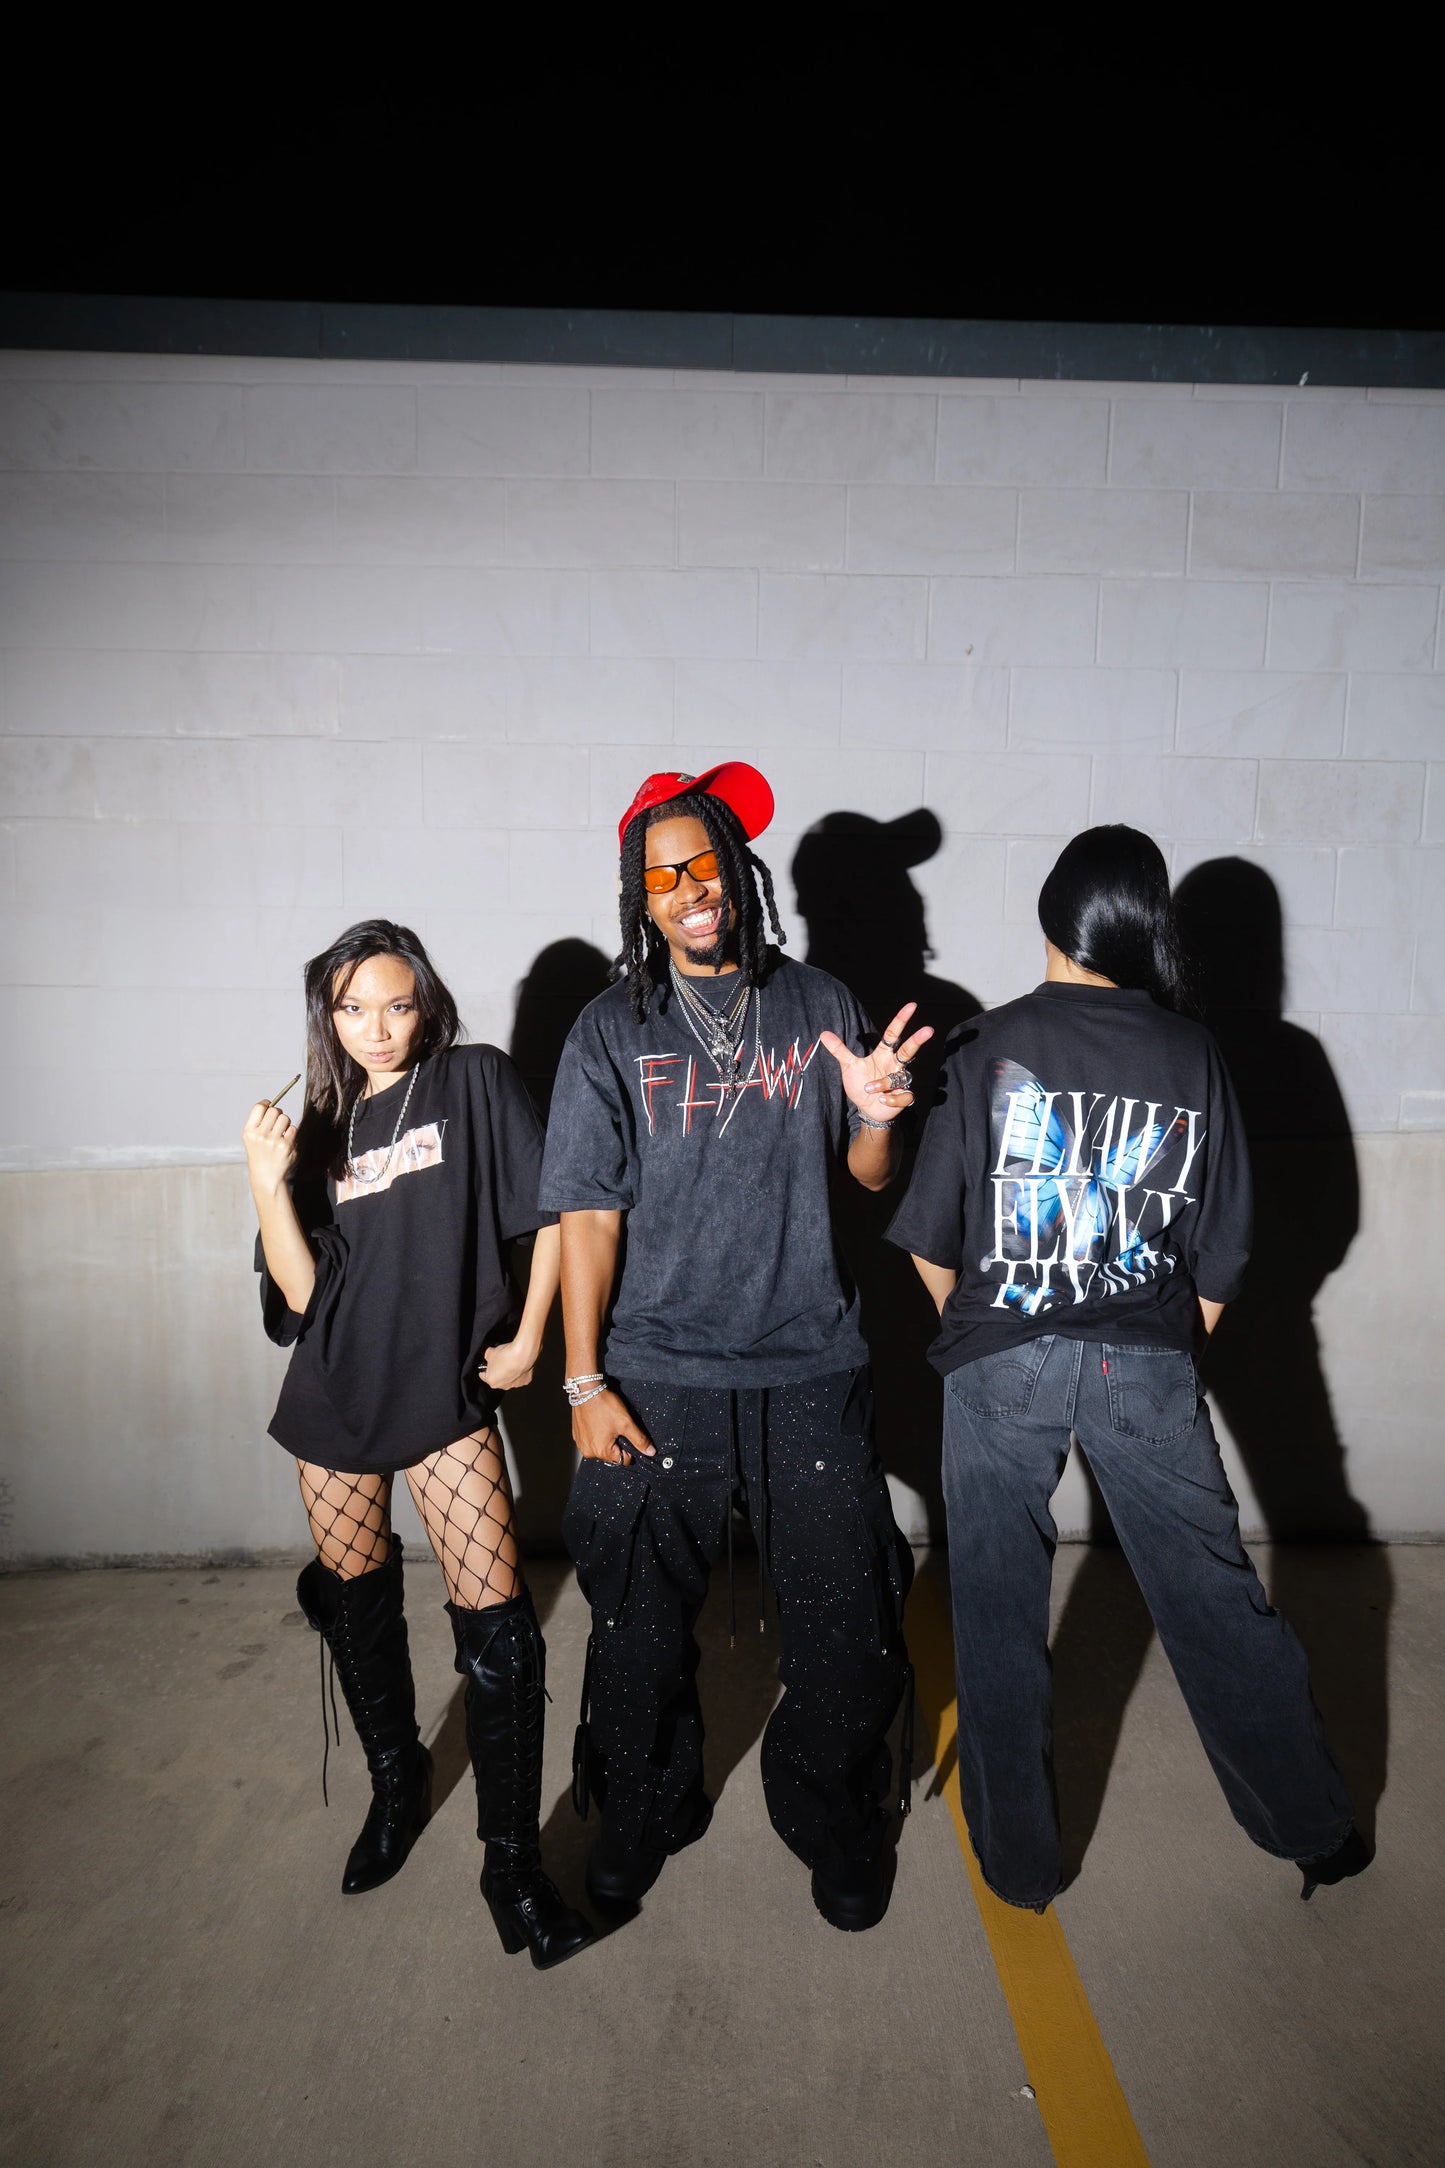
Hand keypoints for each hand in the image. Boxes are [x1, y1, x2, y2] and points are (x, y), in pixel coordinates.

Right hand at [243, 1100, 297, 1192]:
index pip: (259, 1107)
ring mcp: (274, 1140)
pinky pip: (293, 1128)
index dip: (266, 1104)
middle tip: (276, 1122)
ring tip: (280, 1132)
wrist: (266, 1175)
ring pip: (285, 1118)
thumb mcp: (250, 1138)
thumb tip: (270, 1104)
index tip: (268, 1106)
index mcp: (249, 1131)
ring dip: (285, 1123)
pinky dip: (291, 1132)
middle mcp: (260, 1135)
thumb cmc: (259, 1153)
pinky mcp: (286, 1146)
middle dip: (277, 1113)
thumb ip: (258, 1121)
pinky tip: (285, 1141)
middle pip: (274, 1110)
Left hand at [479, 1337, 540, 1393]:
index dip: (484, 1370)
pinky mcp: (525, 1380)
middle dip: (497, 1371)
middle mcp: (503, 1385)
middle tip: (499, 1361)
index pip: (484, 1376)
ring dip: (509, 1372)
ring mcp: (515, 1384)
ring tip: (510, 1361)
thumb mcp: (489, 1352)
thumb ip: (487, 1355)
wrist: (522, 1353)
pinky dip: (519, 1371)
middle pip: (498, 1379)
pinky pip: (520, 1376)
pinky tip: (518, 1363)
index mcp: (492, 1381)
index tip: (484, 1367)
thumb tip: (489, 1354)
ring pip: (509, 1379)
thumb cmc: (506, 1355)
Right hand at [572, 1387, 655, 1465]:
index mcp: (601, 1451)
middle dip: (617, 1443)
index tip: (627, 1434)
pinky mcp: (577, 1436)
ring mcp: (581, 1444)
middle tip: (616, 1426)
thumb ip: (639, 1440)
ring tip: (607, 1423)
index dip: (629, 1448)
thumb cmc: (604, 1405)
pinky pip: (591, 1440)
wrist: (586, 1390)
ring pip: (601, 1447)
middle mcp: (588, 1451)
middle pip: (611, 1455)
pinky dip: (596, 1434)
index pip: (623, 1460)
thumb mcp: (626, 1423)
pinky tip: (598, 1422)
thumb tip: (650, 1452)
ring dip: (607, 1439)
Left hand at [819, 1002, 934, 1124]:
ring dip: (883, 1083)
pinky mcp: (904, 1097)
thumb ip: (839, 1050)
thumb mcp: (849, 1066)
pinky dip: (891, 1099)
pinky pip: (904, 1095)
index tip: (912, 1006)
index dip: (901, 1020)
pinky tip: (882, 1100)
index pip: (894, 1034)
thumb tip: (823, 1033)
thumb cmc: (861, 1084)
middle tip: (929, 1029)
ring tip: (869, 1089)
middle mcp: (894, 1065)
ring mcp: (901, 1081)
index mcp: (883, 1054)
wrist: (867, 1109)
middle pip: (908, 1050)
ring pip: (898, 1077)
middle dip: (918, 1040)